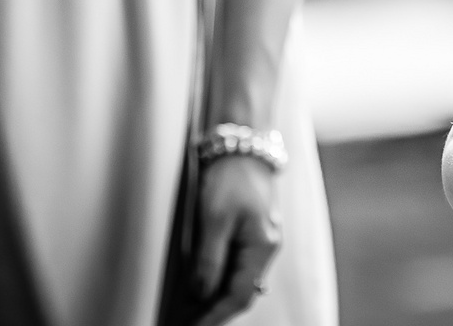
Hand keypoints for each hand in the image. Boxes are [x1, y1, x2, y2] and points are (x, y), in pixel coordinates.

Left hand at [193, 155, 281, 325]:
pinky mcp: (251, 232)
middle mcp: (266, 247)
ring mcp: (260, 240)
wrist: (242, 144)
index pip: (238, 295)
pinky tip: (202, 286)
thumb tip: (201, 294)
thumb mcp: (214, 218)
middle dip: (214, 312)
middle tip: (186, 323)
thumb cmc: (230, 177)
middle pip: (241, 292)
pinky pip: (236, 266)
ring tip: (189, 312)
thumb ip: (208, 260)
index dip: (214, 317)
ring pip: (239, 281)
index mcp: (262, 246)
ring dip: (216, 299)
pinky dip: (219, 280)